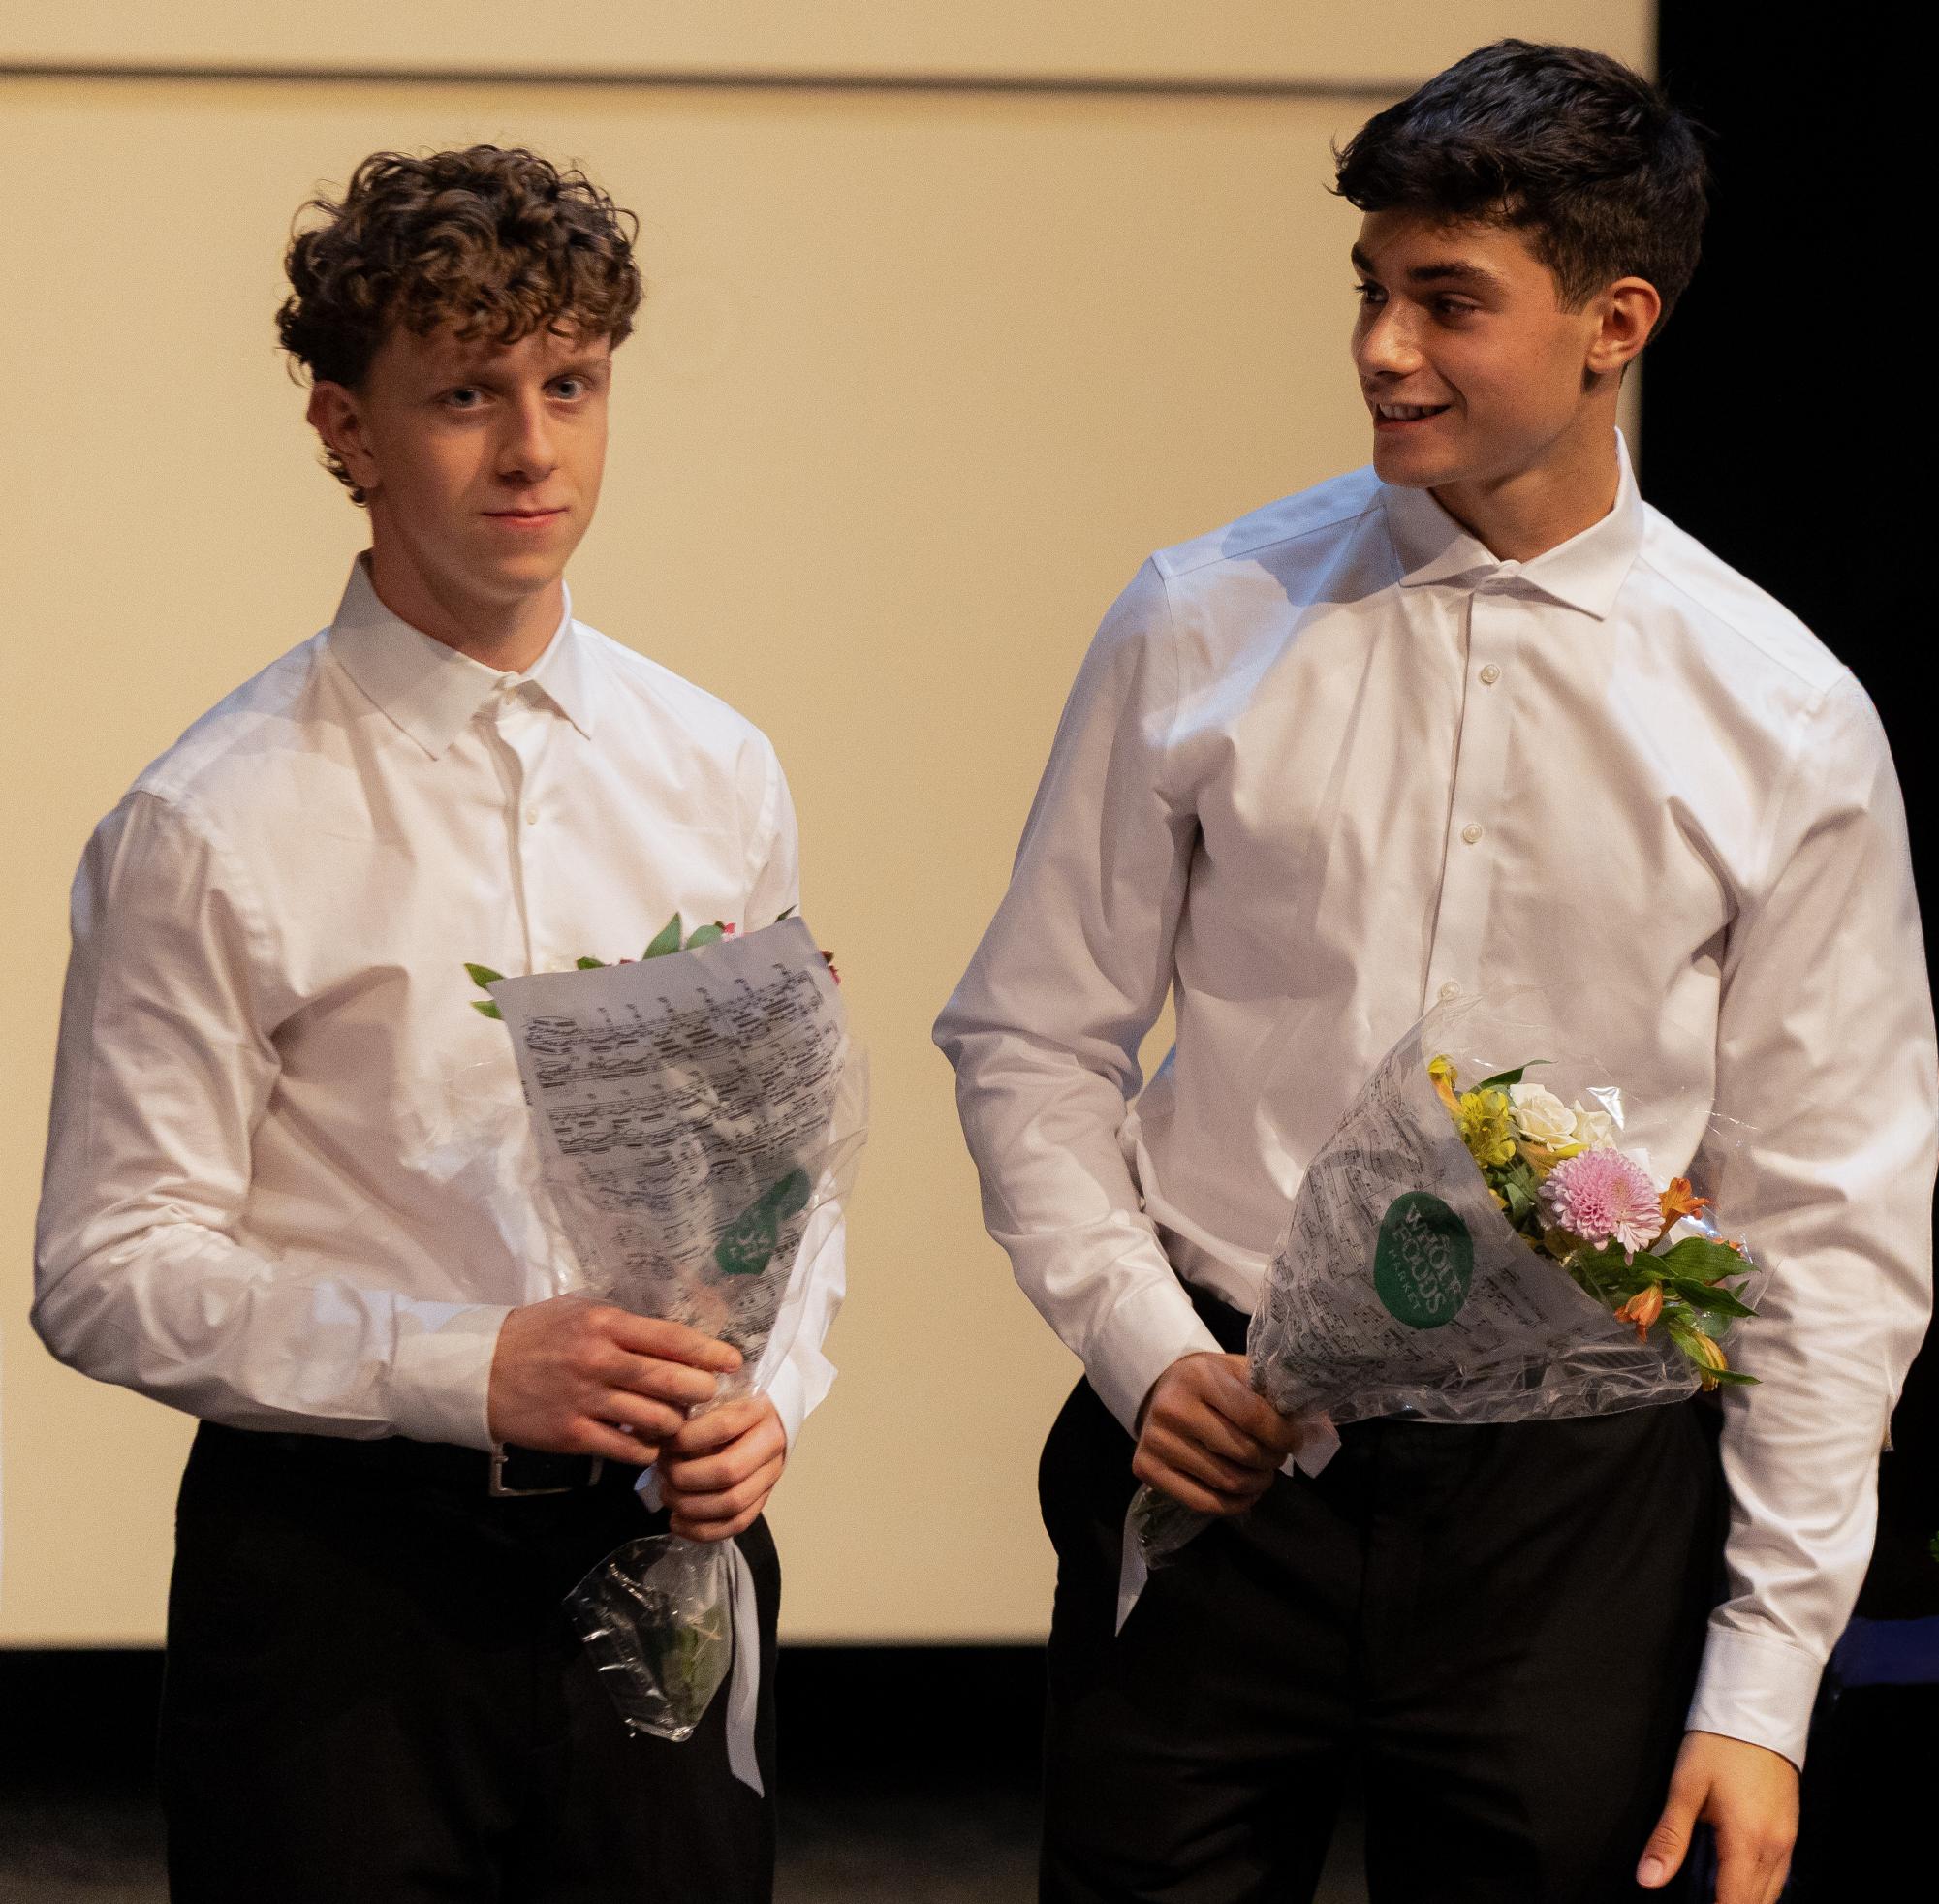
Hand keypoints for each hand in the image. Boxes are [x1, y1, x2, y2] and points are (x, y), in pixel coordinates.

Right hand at [487, 1294, 740, 1465]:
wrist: (478, 1370)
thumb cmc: (536, 1334)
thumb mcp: (579, 1311)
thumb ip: (624, 1323)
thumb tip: (675, 1335)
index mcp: (605, 1323)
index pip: (671, 1337)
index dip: (708, 1352)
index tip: (733, 1361)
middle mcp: (599, 1360)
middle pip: (671, 1380)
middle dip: (701, 1391)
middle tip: (711, 1395)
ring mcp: (586, 1400)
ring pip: (656, 1418)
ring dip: (676, 1424)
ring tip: (679, 1422)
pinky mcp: (572, 1435)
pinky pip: (627, 1449)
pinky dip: (647, 1449)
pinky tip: (649, 1444)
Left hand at [660, 1396, 787, 1541]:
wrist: (769, 1418)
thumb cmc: (734, 1402)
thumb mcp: (717, 1392)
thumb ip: (692, 1408)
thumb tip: (653, 1431)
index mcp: (759, 1410)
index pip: (722, 1427)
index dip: (686, 1438)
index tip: (665, 1441)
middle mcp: (771, 1445)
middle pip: (728, 1471)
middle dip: (685, 1477)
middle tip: (663, 1472)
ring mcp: (770, 1476)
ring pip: (732, 1503)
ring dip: (690, 1506)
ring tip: (668, 1496)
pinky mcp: (763, 1500)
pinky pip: (736, 1524)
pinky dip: (702, 1531)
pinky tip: (677, 1522)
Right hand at [1132, 1352, 1307, 1515]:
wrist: (1159, 1391)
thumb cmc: (1208, 1382)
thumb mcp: (1237, 1372)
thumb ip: (1271, 1393)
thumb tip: (1314, 1428)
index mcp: (1198, 1377)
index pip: (1254, 1417)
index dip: (1283, 1435)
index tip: (1295, 1440)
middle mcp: (1171, 1408)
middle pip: (1243, 1453)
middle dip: (1272, 1460)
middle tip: (1278, 1457)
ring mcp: (1156, 1442)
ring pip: (1226, 1481)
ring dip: (1257, 1484)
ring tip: (1263, 1474)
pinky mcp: (1147, 1468)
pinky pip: (1203, 1502)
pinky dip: (1234, 1505)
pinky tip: (1246, 1493)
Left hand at [1637, 1730, 1798, 1903]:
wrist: (1756, 1712)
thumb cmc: (1719, 1745)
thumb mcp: (1684, 1787)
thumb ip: (1668, 1838)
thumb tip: (1649, 1877)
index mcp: (1747, 1841)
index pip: (1733, 1902)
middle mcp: (1774, 1848)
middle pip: (1755, 1903)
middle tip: (1703, 1899)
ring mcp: (1787, 1841)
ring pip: (1772, 1894)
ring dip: (1746, 1900)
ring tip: (1716, 1895)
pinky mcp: (1790, 1831)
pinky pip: (1780, 1875)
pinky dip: (1760, 1887)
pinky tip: (1740, 1882)